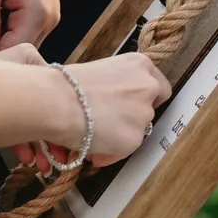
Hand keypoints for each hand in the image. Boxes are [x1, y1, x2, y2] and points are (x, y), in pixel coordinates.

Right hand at [8, 51, 170, 171]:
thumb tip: (114, 102)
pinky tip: (93, 150)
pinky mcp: (135, 138)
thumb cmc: (69, 84)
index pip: (159, 86)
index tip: (134, 106)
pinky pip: (125, 151)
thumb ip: (118, 84)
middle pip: (150, 108)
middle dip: (133, 118)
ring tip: (95, 137)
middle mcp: (148, 87)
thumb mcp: (101, 71)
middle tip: (113, 123)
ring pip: (138, 131)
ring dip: (120, 136)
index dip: (147, 98)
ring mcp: (144, 114)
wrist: (58, 102)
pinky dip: (111, 153)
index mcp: (140, 64)